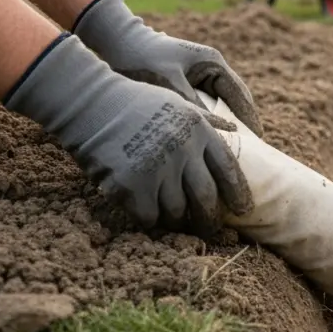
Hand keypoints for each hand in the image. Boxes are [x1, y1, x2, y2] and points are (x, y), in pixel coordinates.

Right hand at [5, 34, 252, 234]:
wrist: (89, 102)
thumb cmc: (133, 101)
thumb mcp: (177, 102)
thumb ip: (207, 120)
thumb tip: (235, 129)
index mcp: (198, 130)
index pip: (229, 170)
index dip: (238, 194)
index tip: (243, 210)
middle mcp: (183, 151)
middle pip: (206, 198)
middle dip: (211, 220)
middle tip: (211, 230)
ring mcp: (157, 169)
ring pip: (178, 211)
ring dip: (177, 220)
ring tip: (175, 221)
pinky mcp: (132, 185)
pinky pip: (149, 216)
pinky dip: (149, 219)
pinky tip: (147, 214)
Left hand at [73, 0, 262, 135]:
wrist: (115, 42)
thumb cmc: (140, 60)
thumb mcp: (169, 86)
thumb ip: (196, 108)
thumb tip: (225, 132)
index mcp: (213, 63)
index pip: (241, 95)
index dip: (250, 120)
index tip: (258, 142)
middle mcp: (212, 68)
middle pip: (236, 101)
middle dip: (243, 125)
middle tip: (250, 152)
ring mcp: (201, 76)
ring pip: (222, 106)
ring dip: (227, 125)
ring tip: (232, 150)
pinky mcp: (188, 84)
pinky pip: (206, 107)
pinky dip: (210, 122)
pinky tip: (208, 141)